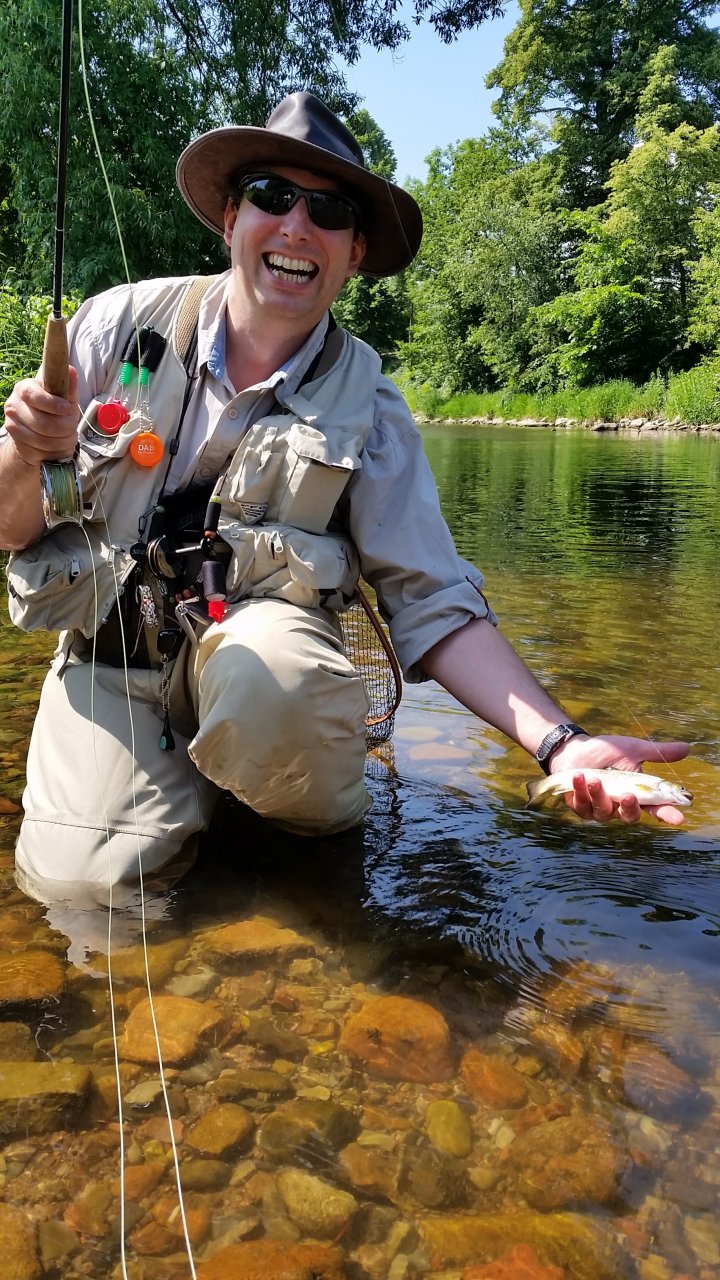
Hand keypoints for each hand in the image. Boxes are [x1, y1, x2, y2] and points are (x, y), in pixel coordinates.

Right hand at [3, 369, 79, 465]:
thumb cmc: (54, 412)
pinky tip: (56, 443)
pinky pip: (42, 450)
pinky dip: (55, 449)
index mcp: (24, 388)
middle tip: (71, 426)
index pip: (34, 395)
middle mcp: (13, 404)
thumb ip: (68, 387)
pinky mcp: (16, 442)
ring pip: (45, 439)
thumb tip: (70, 370)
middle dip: (65, 427)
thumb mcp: (65, 399)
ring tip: (66, 435)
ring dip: (63, 440)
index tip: (68, 408)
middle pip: (44, 423)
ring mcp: (12, 424)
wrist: (37, 434)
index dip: (53, 404)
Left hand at [549, 734, 689, 825]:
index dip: (667, 814)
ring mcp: (599, 809)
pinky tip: (579, 777)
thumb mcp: (634, 750)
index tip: (679, 818)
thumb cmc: (608, 752)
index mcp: (637, 794)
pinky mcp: (580, 806)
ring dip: (599, 795)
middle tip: (629, 795)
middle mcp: (619, 806)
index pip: (656, 808)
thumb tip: (687, 748)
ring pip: (603, 811)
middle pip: (630, 816)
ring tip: (595, 778)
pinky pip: (581, 805)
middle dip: (630, 808)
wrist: (577, 749)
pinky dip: (579, 791)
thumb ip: (658, 752)